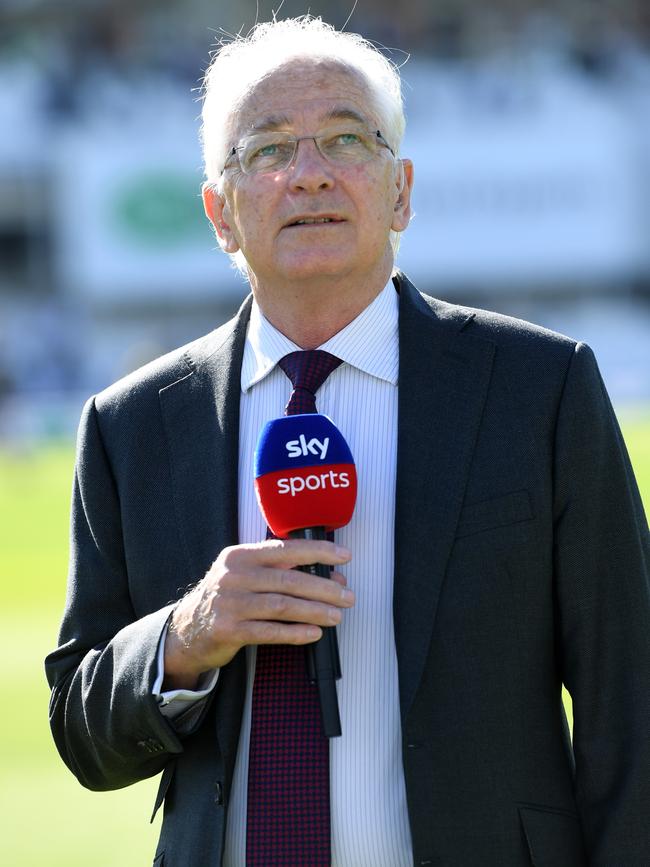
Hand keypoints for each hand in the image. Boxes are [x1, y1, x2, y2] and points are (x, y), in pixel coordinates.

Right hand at [163, 539, 353, 689]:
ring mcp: (230, 603)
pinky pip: (269, 631)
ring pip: (282, 606)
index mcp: (242, 555)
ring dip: (314, 611)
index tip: (344, 557)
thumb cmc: (228, 598)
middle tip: (347, 596)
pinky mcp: (228, 629)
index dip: (318, 552)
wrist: (187, 628)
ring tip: (336, 616)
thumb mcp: (248, 576)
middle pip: (288, 580)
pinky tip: (313, 633)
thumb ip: (284, 572)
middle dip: (323, 588)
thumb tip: (331, 578)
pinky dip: (295, 633)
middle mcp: (234, 576)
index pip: (286, 549)